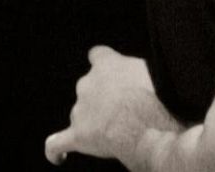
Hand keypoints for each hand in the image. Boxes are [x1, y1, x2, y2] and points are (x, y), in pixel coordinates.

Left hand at [45, 46, 182, 165]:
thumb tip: (144, 83)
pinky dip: (55, 151)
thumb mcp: (154, 73)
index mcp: (107, 64)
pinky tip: (58, 158)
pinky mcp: (78, 135)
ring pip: (80, 116)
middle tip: (127, 113)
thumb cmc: (158, 97)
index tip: (112, 75)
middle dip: (102, 100)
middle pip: (88, 88)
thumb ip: (139, 74)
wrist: (147, 122)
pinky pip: (57, 144)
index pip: (98, 56)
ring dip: (93, 124)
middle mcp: (87, 83)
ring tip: (118, 135)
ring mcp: (80, 110)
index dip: (104, 66)